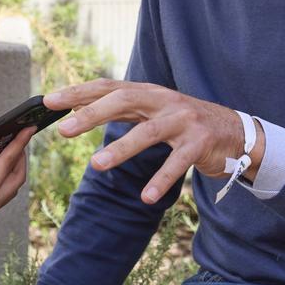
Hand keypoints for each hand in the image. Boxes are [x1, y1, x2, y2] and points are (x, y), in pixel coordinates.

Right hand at [0, 123, 31, 237]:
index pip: (9, 162)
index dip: (19, 142)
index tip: (29, 128)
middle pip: (18, 176)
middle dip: (21, 156)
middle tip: (19, 139)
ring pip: (11, 185)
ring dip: (13, 167)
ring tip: (4, 151)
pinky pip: (1, 191)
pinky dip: (1, 177)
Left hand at [44, 79, 263, 204]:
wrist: (235, 132)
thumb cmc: (184, 123)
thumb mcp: (152, 111)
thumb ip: (121, 110)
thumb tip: (78, 110)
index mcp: (148, 92)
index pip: (107, 87)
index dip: (78, 92)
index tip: (48, 101)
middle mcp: (164, 101)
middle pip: (123, 101)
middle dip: (92, 114)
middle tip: (63, 129)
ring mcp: (183, 121)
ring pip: (147, 132)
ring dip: (121, 149)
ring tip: (97, 165)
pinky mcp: (199, 144)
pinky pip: (177, 163)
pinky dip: (161, 180)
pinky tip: (145, 197)